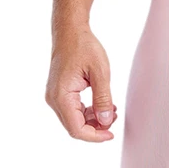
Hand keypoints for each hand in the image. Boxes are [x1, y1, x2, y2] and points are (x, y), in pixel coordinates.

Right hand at [45, 27, 116, 141]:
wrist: (70, 31)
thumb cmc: (84, 47)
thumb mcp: (100, 72)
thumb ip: (103, 99)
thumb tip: (106, 121)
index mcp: (61, 96)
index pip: (77, 129)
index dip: (95, 136)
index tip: (111, 134)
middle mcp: (54, 99)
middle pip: (75, 128)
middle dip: (96, 128)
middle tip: (114, 117)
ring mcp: (55, 97)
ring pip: (75, 121)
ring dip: (94, 121)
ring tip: (112, 110)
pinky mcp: (60, 94)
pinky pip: (74, 112)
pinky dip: (89, 113)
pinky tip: (102, 106)